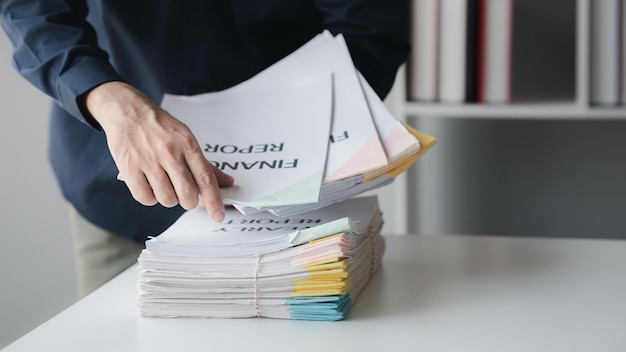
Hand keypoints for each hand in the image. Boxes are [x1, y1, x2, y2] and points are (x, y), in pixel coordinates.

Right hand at [85, 81, 233, 221]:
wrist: (127, 111)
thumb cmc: (160, 127)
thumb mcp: (186, 138)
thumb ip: (205, 164)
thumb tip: (227, 182)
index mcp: (188, 145)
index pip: (206, 179)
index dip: (214, 201)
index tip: (218, 215)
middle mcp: (169, 153)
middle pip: (187, 194)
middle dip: (189, 201)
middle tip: (186, 195)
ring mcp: (148, 161)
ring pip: (167, 199)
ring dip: (169, 198)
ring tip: (164, 184)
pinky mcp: (129, 168)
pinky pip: (145, 198)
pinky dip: (150, 197)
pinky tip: (150, 185)